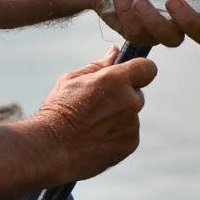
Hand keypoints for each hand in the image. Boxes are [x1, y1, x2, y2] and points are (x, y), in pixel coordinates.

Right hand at [35, 47, 157, 178]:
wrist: (52, 148)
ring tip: (92, 124)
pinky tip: (96, 137)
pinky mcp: (131, 143)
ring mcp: (132, 124)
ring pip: (131, 114)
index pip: (147, 67)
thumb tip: (114, 52)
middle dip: (123, 96)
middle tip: (98, 105)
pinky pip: (129, 133)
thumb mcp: (72, 79)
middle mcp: (129, 101)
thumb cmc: (58, 110)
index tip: (130, 75)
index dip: (139, 70)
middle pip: (137, 93)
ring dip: (119, 116)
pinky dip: (117, 134)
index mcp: (116, 80)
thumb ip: (98, 65)